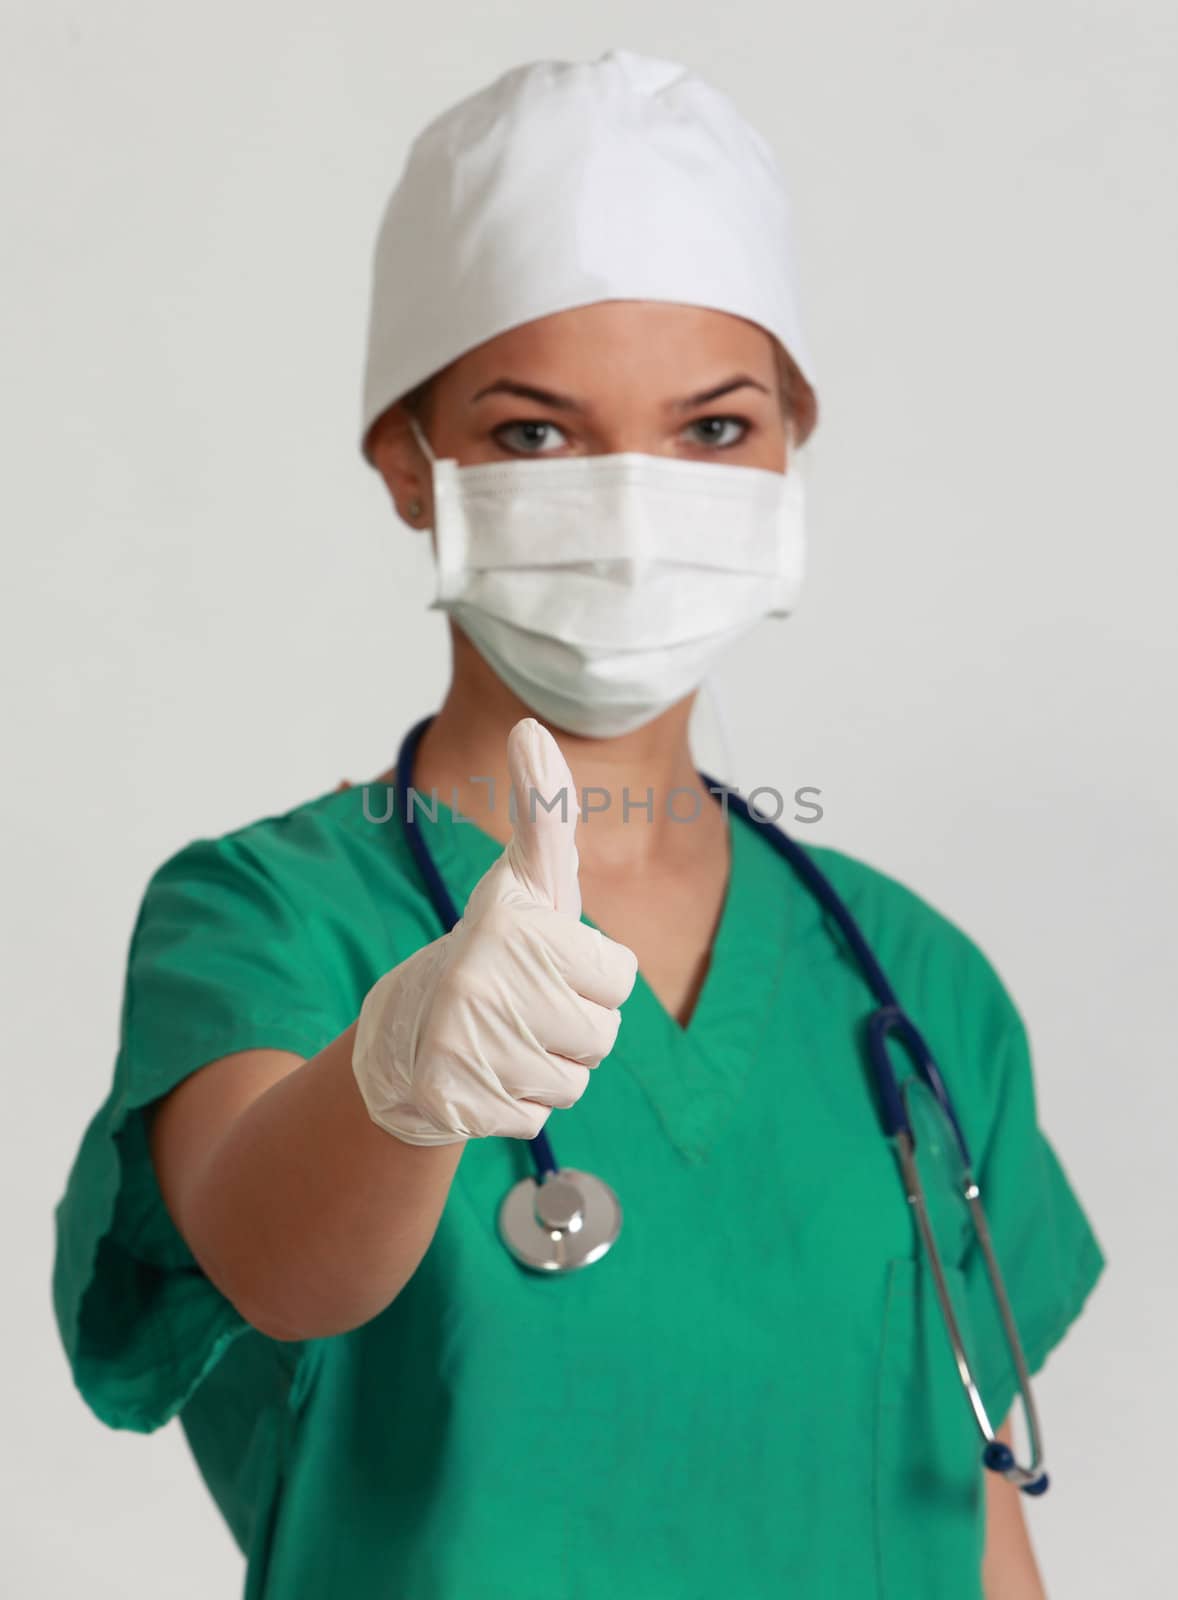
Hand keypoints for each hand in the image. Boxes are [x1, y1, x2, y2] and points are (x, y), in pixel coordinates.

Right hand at [352, 717, 638, 1144]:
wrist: (408, 1031)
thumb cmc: (493, 950)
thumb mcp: (526, 881)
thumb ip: (545, 811)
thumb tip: (530, 725)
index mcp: (513, 923)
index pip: (621, 978)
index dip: (592, 975)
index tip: (546, 961)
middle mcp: (482, 980)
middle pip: (603, 1036)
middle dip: (575, 1027)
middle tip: (525, 1007)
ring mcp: (464, 1043)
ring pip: (574, 1083)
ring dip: (549, 1069)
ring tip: (505, 1039)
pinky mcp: (452, 1101)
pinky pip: (536, 1119)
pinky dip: (517, 1106)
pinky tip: (485, 1076)